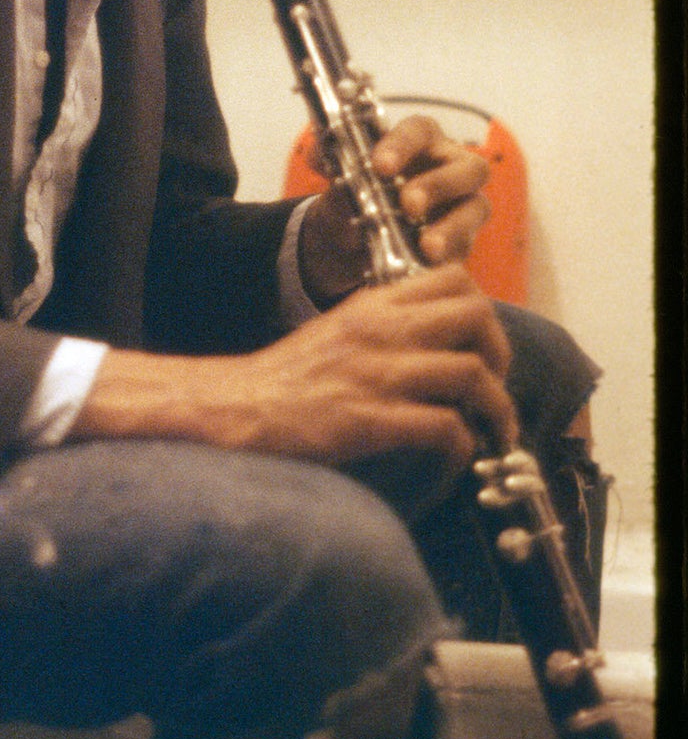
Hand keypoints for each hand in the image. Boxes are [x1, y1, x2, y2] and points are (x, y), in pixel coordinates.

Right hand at [74, 263, 517, 482]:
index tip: (481, 345)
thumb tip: (431, 342)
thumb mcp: (338, 331)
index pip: (455, 280)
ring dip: (496, 409)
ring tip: (493, 433)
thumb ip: (383, 327)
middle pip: (477, 318)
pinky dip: (462, 446)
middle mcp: (383, 332)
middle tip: (495, 387)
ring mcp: (379, 375)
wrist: (237, 409)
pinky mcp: (372, 419)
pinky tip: (455, 458)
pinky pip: (445, 427)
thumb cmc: (286, 379)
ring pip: (472, 375)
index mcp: (374, 306)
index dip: (483, 312)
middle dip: (500, 356)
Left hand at [299, 113, 491, 306]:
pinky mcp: (463, 239)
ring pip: (476, 208)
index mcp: (419, 141)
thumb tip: (318, 155)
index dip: (403, 146)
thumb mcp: (336, 179)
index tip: (381, 166)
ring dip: (452, 227)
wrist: (352, 239)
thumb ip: (327, 162)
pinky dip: (448, 256)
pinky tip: (428, 265)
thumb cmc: (355, 195)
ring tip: (427, 246)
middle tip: (409, 205)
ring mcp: (462, 204)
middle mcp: (450, 167)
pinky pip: (466, 246)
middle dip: (438, 185)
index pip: (419, 131)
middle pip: (468, 166)